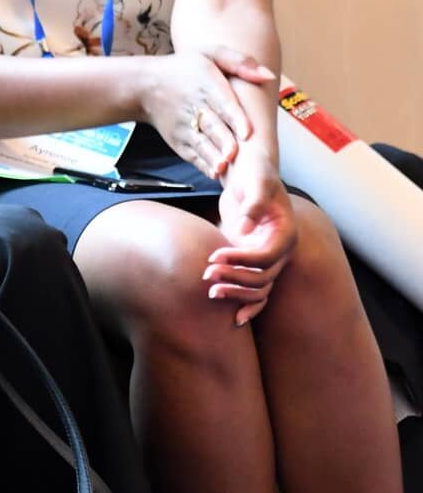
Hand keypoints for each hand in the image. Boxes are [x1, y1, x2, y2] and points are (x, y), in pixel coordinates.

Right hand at [136, 47, 270, 177]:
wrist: (146, 86)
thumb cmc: (183, 69)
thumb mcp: (209, 54)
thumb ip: (239, 62)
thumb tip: (268, 76)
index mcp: (206, 84)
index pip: (222, 102)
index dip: (234, 117)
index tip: (246, 131)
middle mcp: (194, 107)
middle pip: (211, 126)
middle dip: (223, 140)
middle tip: (233, 153)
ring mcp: (185, 127)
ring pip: (202, 144)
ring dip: (213, 156)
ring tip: (224, 167)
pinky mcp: (180, 142)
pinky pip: (193, 155)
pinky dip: (204, 164)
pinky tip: (216, 172)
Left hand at [206, 154, 296, 326]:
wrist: (251, 174)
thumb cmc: (256, 174)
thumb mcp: (257, 181)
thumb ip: (253, 203)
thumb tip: (243, 228)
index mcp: (286, 234)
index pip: (265, 257)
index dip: (240, 260)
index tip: (215, 256)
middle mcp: (280, 250)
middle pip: (261, 277)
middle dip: (234, 279)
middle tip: (206, 275)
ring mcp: (267, 257)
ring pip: (259, 288)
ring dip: (236, 293)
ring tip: (210, 291)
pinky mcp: (253, 259)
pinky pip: (257, 289)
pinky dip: (247, 303)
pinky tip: (234, 318)